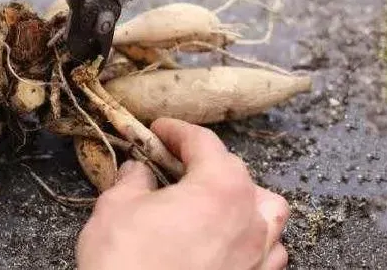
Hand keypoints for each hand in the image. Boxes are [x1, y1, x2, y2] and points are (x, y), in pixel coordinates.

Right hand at [76, 118, 289, 269]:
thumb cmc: (126, 263)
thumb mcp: (116, 207)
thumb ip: (133, 179)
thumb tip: (138, 169)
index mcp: (218, 188)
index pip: (203, 142)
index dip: (177, 131)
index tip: (159, 130)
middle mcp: (248, 217)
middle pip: (236, 171)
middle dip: (204, 160)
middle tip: (172, 163)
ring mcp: (257, 254)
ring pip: (268, 211)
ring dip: (244, 195)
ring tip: (216, 198)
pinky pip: (270, 251)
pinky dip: (255, 236)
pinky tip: (231, 239)